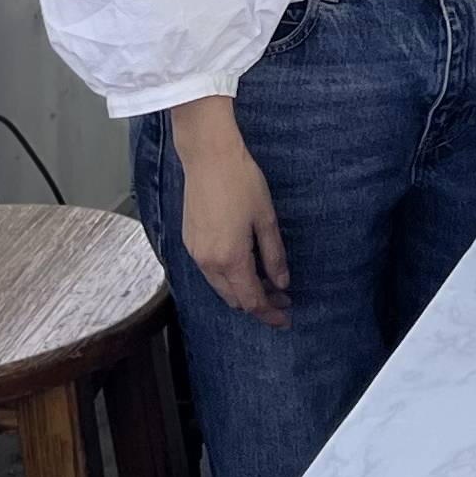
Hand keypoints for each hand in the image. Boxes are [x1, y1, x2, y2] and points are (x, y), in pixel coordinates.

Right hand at [170, 102, 290, 328]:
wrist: (208, 157)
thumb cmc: (241, 182)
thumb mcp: (266, 219)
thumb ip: (274, 255)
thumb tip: (282, 283)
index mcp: (230, 258)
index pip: (252, 300)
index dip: (270, 314)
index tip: (286, 319)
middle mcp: (208, 262)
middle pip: (234, 299)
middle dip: (259, 304)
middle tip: (283, 299)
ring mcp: (195, 253)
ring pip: (220, 287)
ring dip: (243, 291)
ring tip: (267, 282)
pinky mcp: (189, 242)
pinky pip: (210, 272)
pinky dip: (228, 278)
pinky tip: (245, 266)